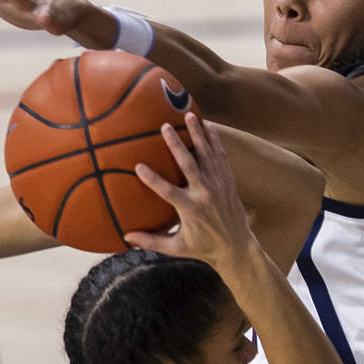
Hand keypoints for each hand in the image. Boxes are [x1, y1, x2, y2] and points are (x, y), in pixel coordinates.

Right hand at [127, 114, 254, 270]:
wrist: (236, 246)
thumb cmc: (203, 248)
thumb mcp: (177, 247)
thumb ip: (153, 241)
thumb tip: (127, 237)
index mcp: (190, 210)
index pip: (168, 192)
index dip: (153, 179)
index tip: (138, 166)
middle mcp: (205, 194)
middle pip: (189, 164)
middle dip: (176, 145)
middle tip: (165, 127)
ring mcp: (218, 185)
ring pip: (206, 155)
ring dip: (197, 134)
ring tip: (188, 115)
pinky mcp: (227, 180)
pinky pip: (220, 156)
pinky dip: (214, 140)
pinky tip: (207, 125)